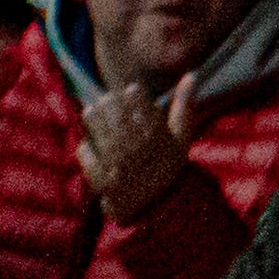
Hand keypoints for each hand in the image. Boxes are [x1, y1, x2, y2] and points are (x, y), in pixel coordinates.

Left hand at [78, 77, 196, 219]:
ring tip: (91, 110)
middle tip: (107, 97)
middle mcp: (140, 152)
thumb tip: (192, 74)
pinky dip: (87, 151)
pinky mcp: (104, 182)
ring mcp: (120, 167)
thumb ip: (184, 105)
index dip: (137, 99)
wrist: (156, 204)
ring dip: (94, 123)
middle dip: (112, 107)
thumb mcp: (181, 137)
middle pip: (121, 123)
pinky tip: (86, 143)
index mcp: (160, 141)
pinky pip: (91, 161)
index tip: (131, 89)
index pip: (148, 114)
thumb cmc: (167, 164)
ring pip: (103, 139)